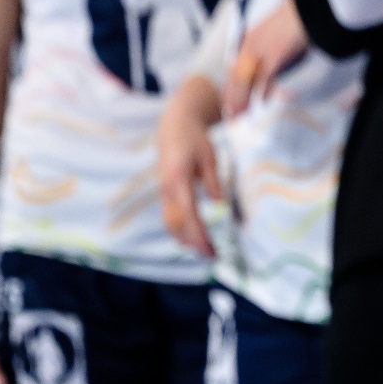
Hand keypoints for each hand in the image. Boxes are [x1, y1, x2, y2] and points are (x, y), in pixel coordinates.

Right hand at [157, 76, 223, 258]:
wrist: (173, 127)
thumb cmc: (195, 140)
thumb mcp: (209, 157)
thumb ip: (213, 181)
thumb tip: (220, 205)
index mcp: (178, 178)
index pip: (188, 212)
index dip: (198, 232)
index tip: (209, 247)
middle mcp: (166, 188)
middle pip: (176, 224)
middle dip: (193, 242)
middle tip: (213, 255)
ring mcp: (163, 192)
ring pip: (170, 223)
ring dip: (186, 239)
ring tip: (206, 251)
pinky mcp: (164, 194)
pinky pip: (169, 217)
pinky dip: (181, 230)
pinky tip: (195, 238)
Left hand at [223, 0, 308, 116]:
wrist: (307, 5)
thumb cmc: (297, 16)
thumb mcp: (276, 30)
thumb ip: (270, 44)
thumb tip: (274, 56)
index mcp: (250, 39)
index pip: (235, 68)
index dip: (231, 86)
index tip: (229, 101)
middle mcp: (251, 45)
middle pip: (237, 76)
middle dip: (232, 96)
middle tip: (229, 114)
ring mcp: (262, 49)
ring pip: (246, 79)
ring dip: (242, 98)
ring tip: (239, 114)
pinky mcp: (275, 54)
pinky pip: (265, 77)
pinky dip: (262, 91)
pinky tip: (261, 101)